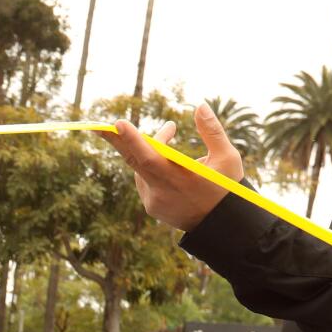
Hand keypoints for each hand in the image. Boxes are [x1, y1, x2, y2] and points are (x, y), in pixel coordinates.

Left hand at [102, 104, 242, 232]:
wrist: (221, 226)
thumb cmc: (227, 187)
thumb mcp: (228, 158)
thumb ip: (212, 131)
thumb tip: (201, 106)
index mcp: (180, 179)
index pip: (149, 158)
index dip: (132, 141)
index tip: (119, 124)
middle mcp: (162, 192)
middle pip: (133, 161)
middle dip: (117, 140)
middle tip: (103, 124)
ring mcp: (153, 201)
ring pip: (140, 167)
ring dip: (147, 148)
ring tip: (169, 133)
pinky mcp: (151, 207)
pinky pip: (144, 179)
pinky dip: (149, 165)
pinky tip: (164, 156)